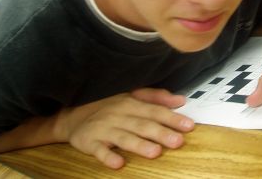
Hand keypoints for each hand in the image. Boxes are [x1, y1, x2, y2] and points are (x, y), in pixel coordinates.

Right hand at [56, 88, 193, 168]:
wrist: (72, 115)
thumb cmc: (108, 106)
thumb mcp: (131, 96)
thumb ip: (156, 98)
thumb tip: (180, 100)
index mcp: (130, 103)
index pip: (155, 111)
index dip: (172, 118)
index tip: (188, 125)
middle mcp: (118, 115)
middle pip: (142, 124)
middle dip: (160, 133)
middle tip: (178, 141)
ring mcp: (103, 128)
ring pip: (123, 137)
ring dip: (139, 145)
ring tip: (155, 152)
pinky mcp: (89, 142)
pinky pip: (99, 151)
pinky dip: (108, 156)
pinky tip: (118, 163)